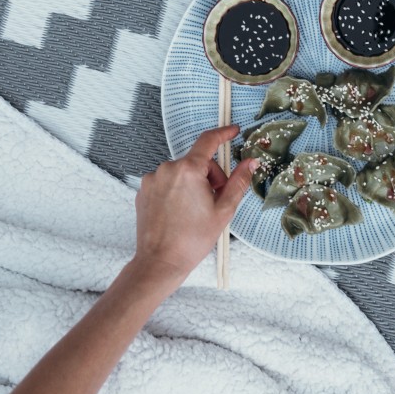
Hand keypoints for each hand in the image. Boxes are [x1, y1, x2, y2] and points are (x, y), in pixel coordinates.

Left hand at [132, 125, 256, 288]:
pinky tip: (179, 212)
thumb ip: (238, 182)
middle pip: (197, 162)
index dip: (224, 133)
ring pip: (181, 172)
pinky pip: (166, 182)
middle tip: (214, 201)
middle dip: (210, 176)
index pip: (209, 140)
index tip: (233, 131)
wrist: (160, 262)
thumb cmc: (192, 240)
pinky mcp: (144, 190)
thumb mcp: (223, 211)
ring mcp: (153, 179)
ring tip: (195, 211)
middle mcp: (167, 168)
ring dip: (193, 184)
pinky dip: (176, 191)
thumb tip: (250, 162)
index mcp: (188, 170)